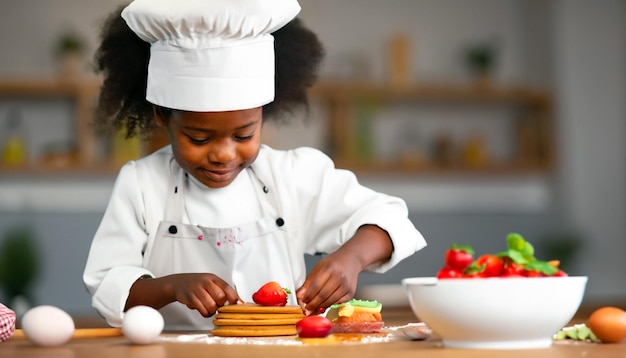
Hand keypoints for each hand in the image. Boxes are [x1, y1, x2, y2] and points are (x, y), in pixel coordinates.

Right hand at [125, 273, 241, 316]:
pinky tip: (202, 309)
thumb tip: (240, 302)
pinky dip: (205, 313)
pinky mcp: (190, 297)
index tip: (238, 304)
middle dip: (221, 305)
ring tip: (209, 308)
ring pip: (211, 306)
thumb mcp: (211, 283)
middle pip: (220, 297)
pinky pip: (202, 310)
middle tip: (217, 305)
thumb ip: (224, 291)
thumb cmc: (197, 284)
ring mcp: (197, 289)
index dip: (234, 297)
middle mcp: (206, 282)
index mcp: (213, 278)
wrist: (178, 283)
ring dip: (212, 310)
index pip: (227, 287)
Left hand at [296, 225, 392, 314]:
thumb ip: (309, 282)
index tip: (302, 301)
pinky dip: (329, 305)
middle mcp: (339, 277)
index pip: (316, 285)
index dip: (308, 296)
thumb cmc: (333, 263)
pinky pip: (337, 303)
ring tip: (313, 308)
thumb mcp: (319, 268)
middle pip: (323, 295)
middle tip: (306, 309)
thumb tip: (300, 296)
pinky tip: (323, 306)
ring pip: (330, 301)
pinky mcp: (350, 293)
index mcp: (329, 268)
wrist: (350, 260)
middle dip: (313, 304)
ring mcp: (346, 285)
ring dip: (320, 307)